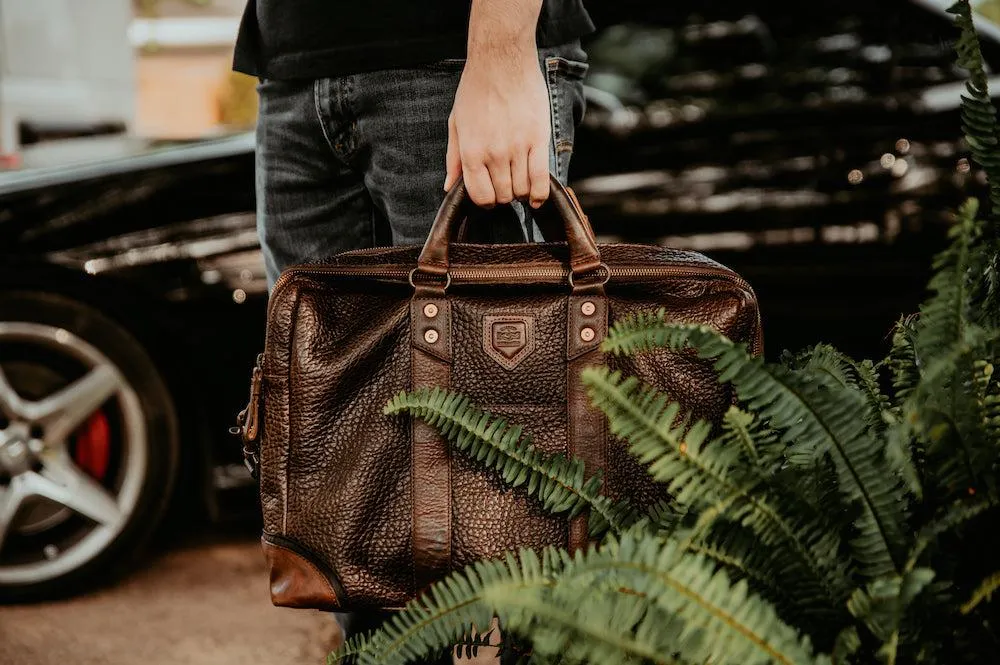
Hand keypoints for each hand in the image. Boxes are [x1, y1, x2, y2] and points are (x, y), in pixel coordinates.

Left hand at [445, 47, 550, 208]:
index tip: (489, 196)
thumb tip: (448, 187)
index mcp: (471, 151)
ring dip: (520, 192)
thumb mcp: (456, 123)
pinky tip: (537, 197)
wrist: (501, 60)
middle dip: (503, 195)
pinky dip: (540, 194)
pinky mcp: (538, 139)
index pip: (480, 196)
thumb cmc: (476, 89)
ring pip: (522, 190)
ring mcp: (517, 148)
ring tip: (519, 180)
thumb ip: (453, 158)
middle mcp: (494, 153)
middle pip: (503, 195)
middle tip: (505, 184)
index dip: (485, 202)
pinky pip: (542, 179)